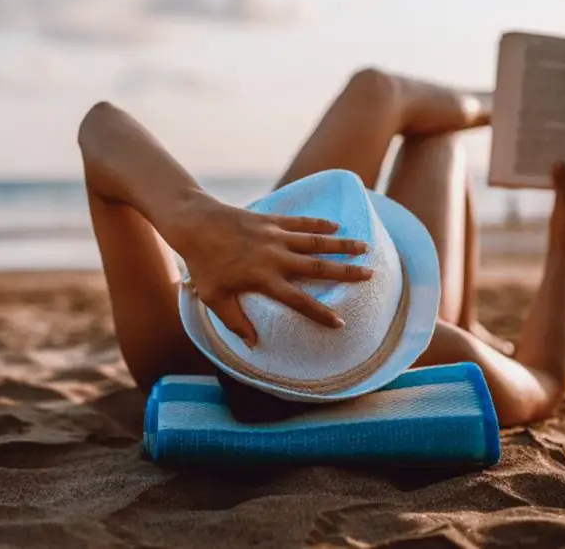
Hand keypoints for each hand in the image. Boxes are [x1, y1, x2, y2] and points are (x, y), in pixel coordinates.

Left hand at [170, 194, 370, 346]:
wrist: (195, 224)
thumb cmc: (203, 264)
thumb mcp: (214, 299)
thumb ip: (236, 322)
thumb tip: (254, 345)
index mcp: (264, 280)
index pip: (298, 301)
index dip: (320, 313)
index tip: (341, 322)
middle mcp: (275, 257)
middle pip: (318, 268)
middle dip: (346, 272)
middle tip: (370, 275)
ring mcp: (275, 236)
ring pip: (316, 241)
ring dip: (342, 244)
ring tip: (364, 247)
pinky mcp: (271, 220)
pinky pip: (301, 222)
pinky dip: (320, 223)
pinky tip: (336, 225)